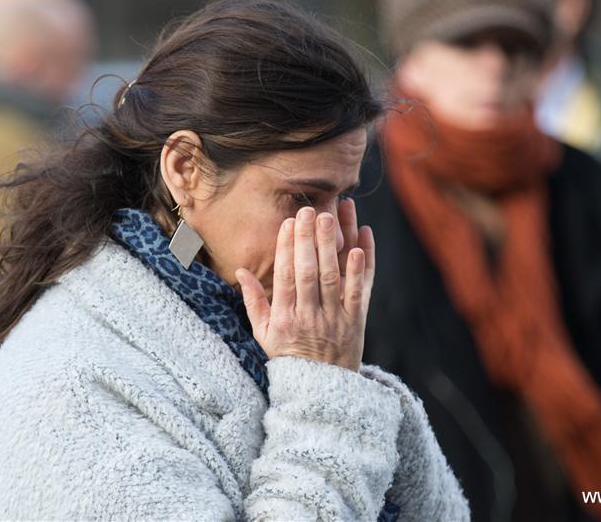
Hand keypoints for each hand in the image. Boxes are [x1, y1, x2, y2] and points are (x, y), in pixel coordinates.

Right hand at [235, 201, 374, 371]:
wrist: (320, 390)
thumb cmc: (288, 357)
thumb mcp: (263, 334)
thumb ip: (253, 301)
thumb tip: (241, 270)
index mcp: (284, 319)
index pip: (285, 277)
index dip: (286, 249)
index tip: (288, 224)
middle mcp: (309, 318)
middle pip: (308, 272)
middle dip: (308, 239)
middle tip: (308, 210)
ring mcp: (334, 320)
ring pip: (332, 277)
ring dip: (331, 245)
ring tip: (330, 216)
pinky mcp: (355, 322)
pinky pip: (359, 292)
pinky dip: (359, 269)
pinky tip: (357, 246)